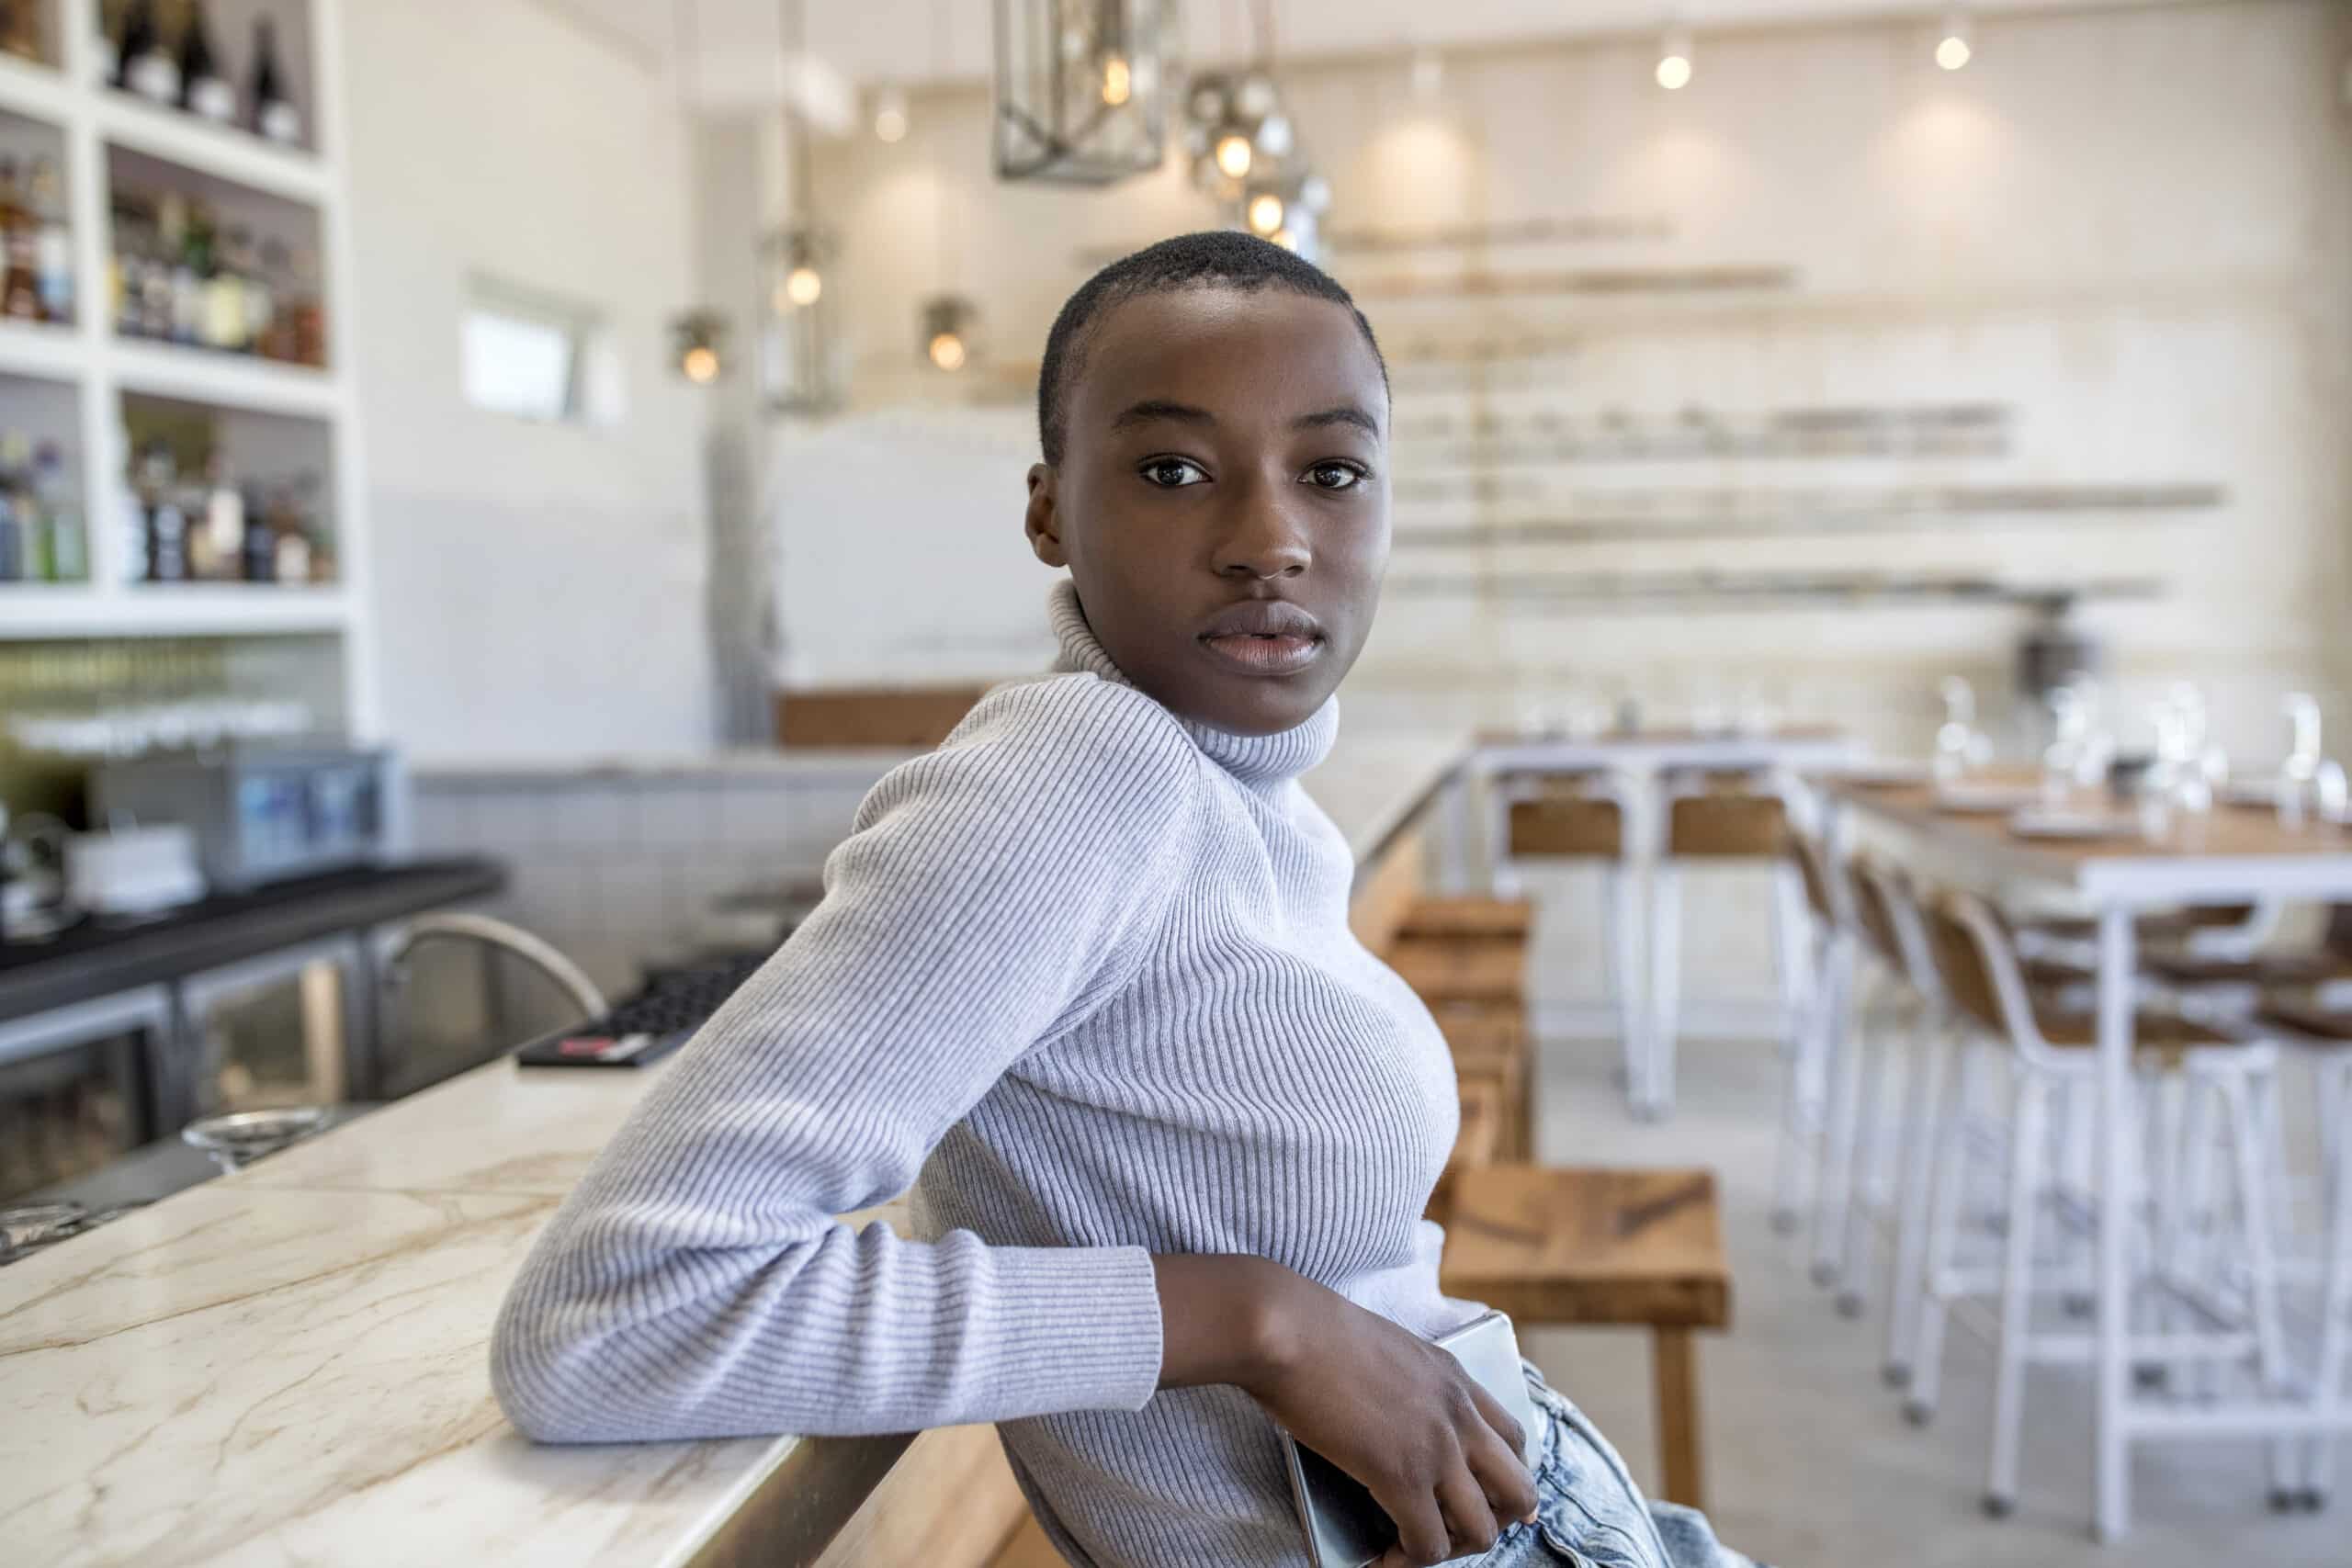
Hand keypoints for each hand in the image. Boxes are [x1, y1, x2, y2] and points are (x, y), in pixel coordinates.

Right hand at [1152, 1256, 1538, 1565]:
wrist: (1287, 1329)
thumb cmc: (1314, 1332)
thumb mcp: (1387, 1349)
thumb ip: (1407, 1385)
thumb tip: (1393, 1422)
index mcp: (1456, 1379)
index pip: (1514, 1440)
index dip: (1502, 1480)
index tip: (1479, 1501)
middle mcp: (1459, 1414)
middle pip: (1520, 1492)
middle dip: (1493, 1522)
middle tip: (1448, 1530)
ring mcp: (1437, 1448)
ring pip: (1483, 1531)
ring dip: (1451, 1548)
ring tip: (1411, 1546)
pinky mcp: (1402, 1477)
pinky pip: (1428, 1545)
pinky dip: (1406, 1561)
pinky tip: (1381, 1556)